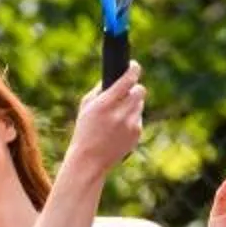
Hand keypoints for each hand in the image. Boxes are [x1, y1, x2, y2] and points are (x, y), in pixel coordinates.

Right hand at [61, 63, 145, 182]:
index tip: (134, 66)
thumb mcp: (86, 105)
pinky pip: (139, 118)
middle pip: (140, 90)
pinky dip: (132, 118)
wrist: (90, 160)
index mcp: (106, 103)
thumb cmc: (85, 130)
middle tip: (128, 90)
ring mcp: (131, 125)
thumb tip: (116, 77)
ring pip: (140, 104)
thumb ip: (101, 89)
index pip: (128, 79)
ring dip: (133, 104)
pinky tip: (120, 126)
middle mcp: (120, 113)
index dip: (134, 69)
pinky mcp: (137, 134)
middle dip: (135, 88)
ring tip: (119, 112)